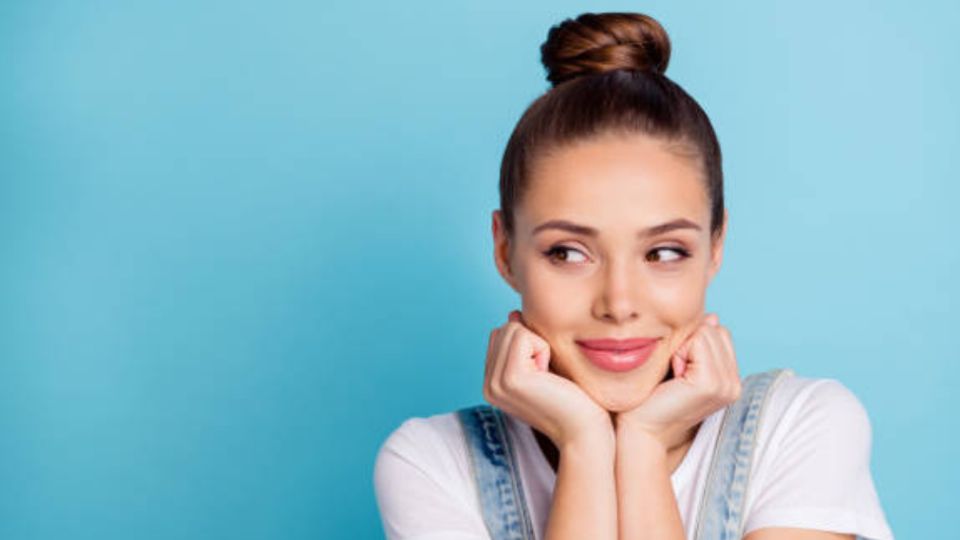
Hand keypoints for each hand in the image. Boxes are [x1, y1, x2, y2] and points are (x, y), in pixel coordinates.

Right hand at [484, 310, 613, 448]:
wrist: (585, 430)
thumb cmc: (574, 398)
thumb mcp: (544, 367)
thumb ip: (525, 343)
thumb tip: (513, 314)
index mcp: (493, 384)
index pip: (500, 336)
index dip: (528, 343)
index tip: (544, 372)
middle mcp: (488, 385)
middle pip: (504, 329)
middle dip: (532, 341)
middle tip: (548, 375)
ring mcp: (495, 383)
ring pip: (512, 328)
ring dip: (539, 345)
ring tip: (549, 376)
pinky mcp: (509, 377)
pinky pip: (523, 336)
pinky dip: (542, 349)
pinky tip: (549, 375)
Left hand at [614, 313, 740, 450]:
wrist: (641, 429)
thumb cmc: (652, 396)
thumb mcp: (679, 364)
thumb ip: (698, 342)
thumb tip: (713, 316)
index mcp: (731, 379)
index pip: (720, 333)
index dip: (693, 341)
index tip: (678, 368)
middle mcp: (734, 383)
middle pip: (716, 330)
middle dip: (689, 342)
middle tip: (674, 372)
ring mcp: (726, 385)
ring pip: (707, 333)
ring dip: (683, 347)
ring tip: (674, 374)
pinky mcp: (711, 383)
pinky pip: (698, 341)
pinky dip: (679, 352)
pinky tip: (673, 375)